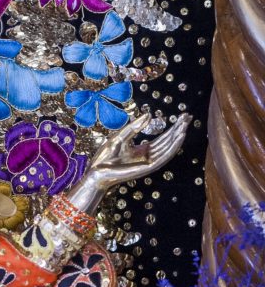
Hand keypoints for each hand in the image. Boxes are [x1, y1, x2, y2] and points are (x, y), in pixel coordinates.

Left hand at [67, 112, 190, 213]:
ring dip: (177, 137)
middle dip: (178, 130)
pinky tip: (179, 136)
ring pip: (168, 149)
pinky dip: (173, 147)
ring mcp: (148, 162)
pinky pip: (164, 156)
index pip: (162, 138)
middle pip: (167, 142)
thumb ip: (135, 127)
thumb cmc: (105, 156)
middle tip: (188, 117)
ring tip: (186, 125)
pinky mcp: (147, 167)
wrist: (97, 172)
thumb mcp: (121, 136)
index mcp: (142, 150)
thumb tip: (149, 115)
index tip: (182, 116)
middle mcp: (148, 157)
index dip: (172, 128)